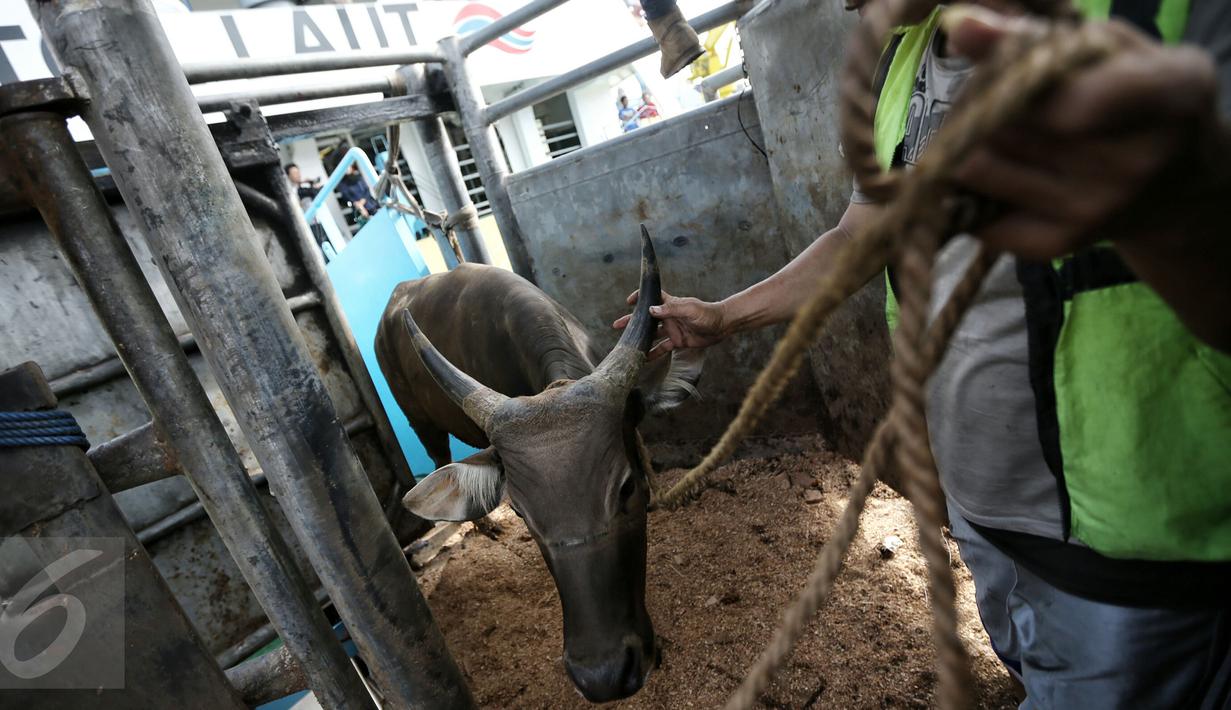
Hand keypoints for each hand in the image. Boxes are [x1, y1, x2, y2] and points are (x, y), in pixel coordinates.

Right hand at [613, 289, 727, 359]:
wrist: (722, 326)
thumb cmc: (707, 314)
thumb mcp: (689, 309)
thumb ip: (670, 310)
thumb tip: (650, 310)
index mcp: (670, 304)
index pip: (652, 297)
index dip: (640, 297)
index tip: (629, 301)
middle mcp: (669, 316)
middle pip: (646, 318)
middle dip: (631, 321)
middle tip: (616, 325)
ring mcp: (672, 329)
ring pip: (652, 335)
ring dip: (640, 339)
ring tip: (626, 344)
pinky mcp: (677, 341)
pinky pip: (662, 348)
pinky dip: (653, 353)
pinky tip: (644, 359)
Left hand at [944, 6, 1220, 258]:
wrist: (1174, 185)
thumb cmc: (1132, 97)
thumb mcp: (1105, 49)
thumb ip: (1031, 33)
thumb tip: (960, 28)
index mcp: (1171, 93)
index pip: (1076, 99)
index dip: (1022, 83)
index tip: (1008, 71)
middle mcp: (1136, 162)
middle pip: (1006, 124)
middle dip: (980, 102)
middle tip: (992, 94)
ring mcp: (1095, 210)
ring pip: (977, 166)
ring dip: (966, 143)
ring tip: (992, 128)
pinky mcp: (1057, 245)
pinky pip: (975, 210)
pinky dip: (970, 188)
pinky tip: (999, 169)